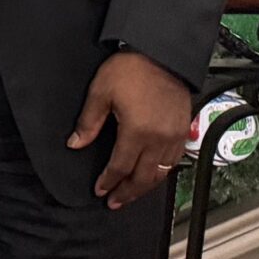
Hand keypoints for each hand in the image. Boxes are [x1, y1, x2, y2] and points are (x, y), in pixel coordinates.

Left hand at [70, 49, 193, 208]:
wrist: (162, 56)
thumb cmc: (129, 71)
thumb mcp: (100, 93)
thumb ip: (88, 123)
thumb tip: (75, 144)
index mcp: (137, 132)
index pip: (120, 166)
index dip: (108, 181)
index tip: (99, 191)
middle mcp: (159, 140)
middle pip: (143, 177)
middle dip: (127, 193)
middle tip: (114, 202)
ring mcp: (175, 137)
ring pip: (161, 174)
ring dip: (144, 187)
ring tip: (130, 195)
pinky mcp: (184, 132)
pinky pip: (174, 162)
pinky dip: (161, 174)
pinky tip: (151, 176)